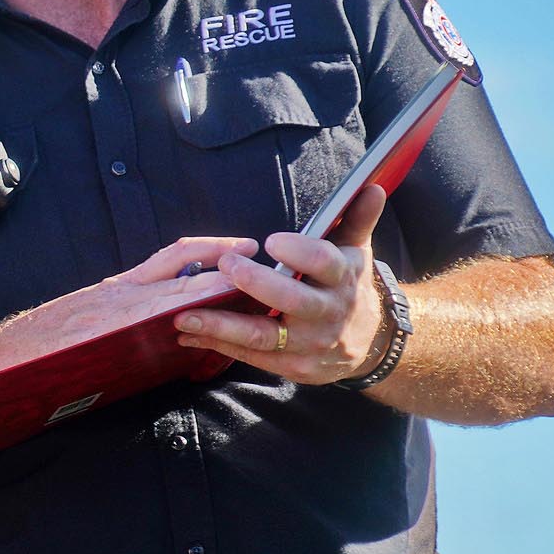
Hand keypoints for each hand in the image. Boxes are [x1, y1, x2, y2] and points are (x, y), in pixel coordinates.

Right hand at [0, 235, 257, 372]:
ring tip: (252, 291)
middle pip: (184, 264)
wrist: (10, 359)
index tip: (241, 248)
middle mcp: (124, 291)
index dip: (210, 249)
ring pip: (181, 289)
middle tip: (259, 259)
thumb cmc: (48, 347)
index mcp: (121, 288)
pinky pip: (164, 319)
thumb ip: (128, 320)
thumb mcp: (96, 323)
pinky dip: (193, 320)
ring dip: (219, 289)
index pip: (173, 256)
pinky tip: (219, 333)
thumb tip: (166, 330)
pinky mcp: (118, 331)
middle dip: (225, 261)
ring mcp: (122, 310)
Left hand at [174, 184, 387, 383]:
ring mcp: (311, 344)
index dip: (300, 253)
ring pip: (263, 336)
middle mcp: (329, 313)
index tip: (271, 241)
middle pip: (292, 301)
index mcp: (343, 278)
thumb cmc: (348, 287)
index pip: (325, 263)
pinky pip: (253, 356)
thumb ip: (355, 218)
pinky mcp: (295, 367)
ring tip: (183, 316)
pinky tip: (189, 335)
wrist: (369, 342)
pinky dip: (219, 345)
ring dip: (221, 325)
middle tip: (224, 267)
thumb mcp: (357, 251)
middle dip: (256, 285)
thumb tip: (370, 186)